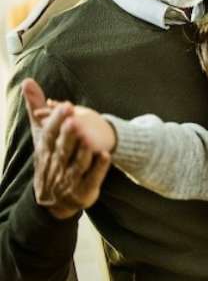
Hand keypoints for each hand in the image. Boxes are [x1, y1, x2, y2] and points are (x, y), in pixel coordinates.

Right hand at [23, 79, 110, 219]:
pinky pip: (92, 178)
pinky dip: (99, 168)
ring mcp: (69, 180)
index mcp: (46, 151)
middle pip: (62, 149)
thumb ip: (37, 109)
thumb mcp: (42, 136)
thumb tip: (27, 81)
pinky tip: (107, 155)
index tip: (67, 106)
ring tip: (90, 138)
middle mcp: (56, 165)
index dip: (57, 121)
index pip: (49, 135)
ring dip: (83, 152)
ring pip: (76, 165)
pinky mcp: (83, 190)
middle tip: (76, 119)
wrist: (54, 200)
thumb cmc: (50, 158)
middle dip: (68, 135)